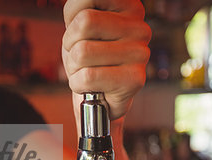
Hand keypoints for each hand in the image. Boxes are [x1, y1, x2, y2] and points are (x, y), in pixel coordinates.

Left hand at [62, 0, 150, 119]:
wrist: (100, 99)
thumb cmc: (88, 57)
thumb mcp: (79, 23)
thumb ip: (81, 8)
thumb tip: (84, 14)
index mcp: (130, 7)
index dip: (72, 16)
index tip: (81, 31)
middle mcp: (140, 28)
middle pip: (85, 21)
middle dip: (70, 43)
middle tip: (80, 56)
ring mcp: (140, 54)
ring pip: (83, 51)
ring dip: (74, 66)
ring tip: (86, 70)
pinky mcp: (135, 79)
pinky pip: (88, 77)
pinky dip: (78, 84)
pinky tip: (89, 86)